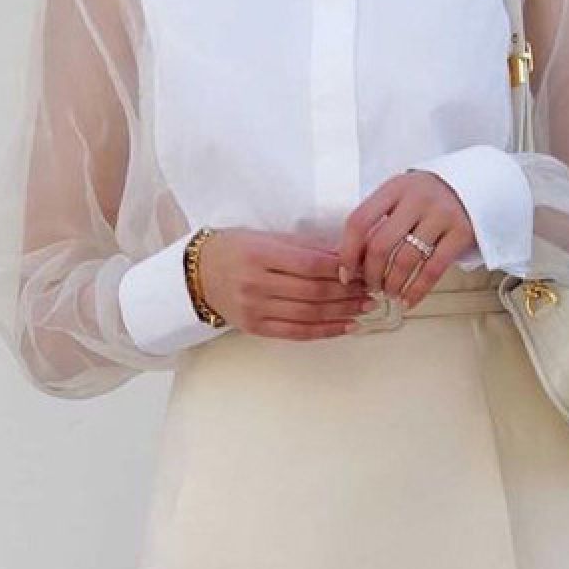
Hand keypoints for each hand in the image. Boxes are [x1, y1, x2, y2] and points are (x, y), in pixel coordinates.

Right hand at [196, 227, 377, 340]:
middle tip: (371, 289)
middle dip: (348, 292)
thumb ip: (304, 247)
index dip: (341, 269)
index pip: (310, 264)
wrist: (198, 274)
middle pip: (313, 292)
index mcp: (259, 254)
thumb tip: (344, 256)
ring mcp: (254, 308)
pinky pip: (297, 333)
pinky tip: (346, 326)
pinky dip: (325, 331)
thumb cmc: (235, 249)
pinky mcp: (255, 328)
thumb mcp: (266, 236)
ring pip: (308, 314)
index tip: (362, 268)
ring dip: (342, 312)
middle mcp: (255, 283)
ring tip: (365, 307)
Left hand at [336, 170, 475, 310]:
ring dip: (392, 284)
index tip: (345, 273)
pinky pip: (433, 270)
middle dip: (370, 274)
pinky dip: (417, 290)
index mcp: (394, 187)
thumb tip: (352, 261)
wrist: (471, 186)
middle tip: (370, 286)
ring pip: (405, 260)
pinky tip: (408, 299)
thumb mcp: (400, 196)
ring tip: (389, 292)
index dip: (348, 252)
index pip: (360, 220)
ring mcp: (441, 215)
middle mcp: (417, 198)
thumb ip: (378, 220)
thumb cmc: (426, 196)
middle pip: (381, 244)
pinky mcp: (461, 233)